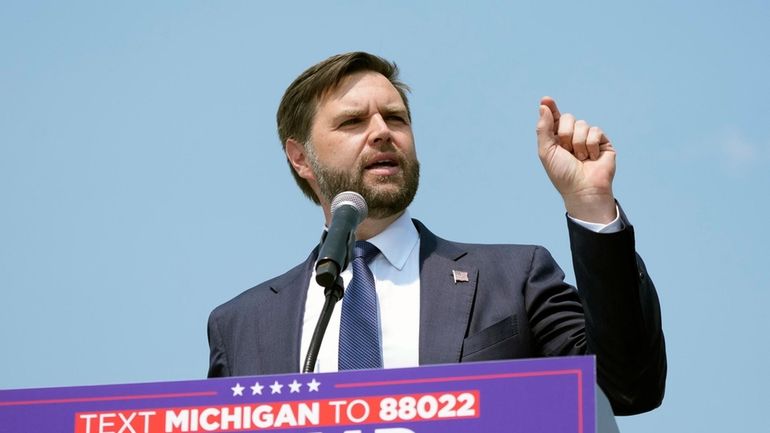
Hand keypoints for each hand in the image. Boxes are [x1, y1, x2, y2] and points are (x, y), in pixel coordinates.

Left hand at [536, 96, 616, 222]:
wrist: (582, 188)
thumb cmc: (562, 173)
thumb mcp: (546, 151)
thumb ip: (544, 128)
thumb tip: (543, 106)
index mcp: (557, 138)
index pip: (555, 118)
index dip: (551, 107)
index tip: (546, 99)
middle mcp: (572, 136)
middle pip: (568, 118)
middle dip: (565, 135)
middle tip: (567, 152)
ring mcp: (588, 138)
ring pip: (582, 124)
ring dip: (578, 144)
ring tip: (580, 158)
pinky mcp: (602, 142)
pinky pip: (594, 131)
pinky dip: (590, 145)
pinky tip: (592, 158)